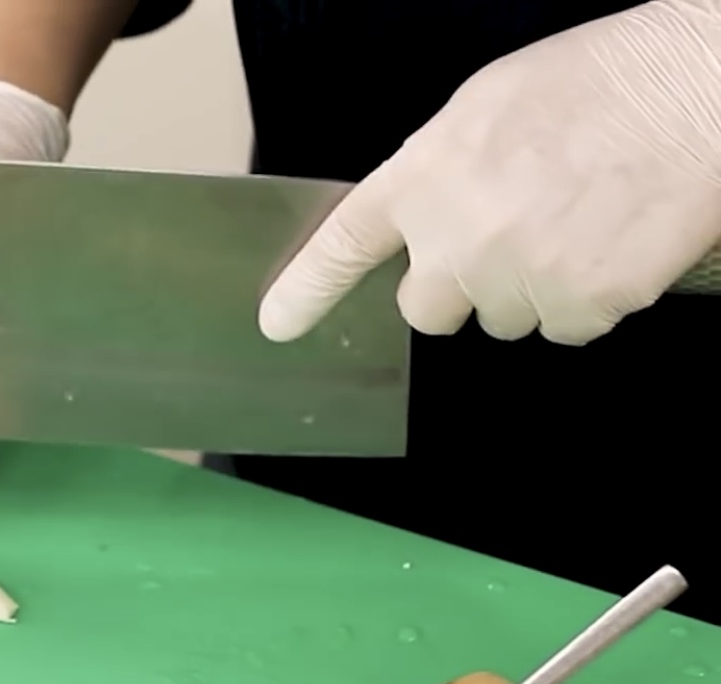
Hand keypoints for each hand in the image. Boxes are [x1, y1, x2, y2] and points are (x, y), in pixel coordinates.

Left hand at [259, 0, 720, 346]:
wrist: (697, 88)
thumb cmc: (607, 81)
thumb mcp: (492, 106)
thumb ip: (444, 171)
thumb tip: (433, 217)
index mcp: (426, 177)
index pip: (346, 245)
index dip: (307, 290)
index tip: (279, 323)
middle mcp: (458, 237)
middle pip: (430, 310)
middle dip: (462, 286)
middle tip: (513, 236)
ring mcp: (519, 276)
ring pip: (506, 320)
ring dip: (535, 288)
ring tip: (580, 220)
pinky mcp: (584, 303)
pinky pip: (571, 328)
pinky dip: (595, 299)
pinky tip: (614, 244)